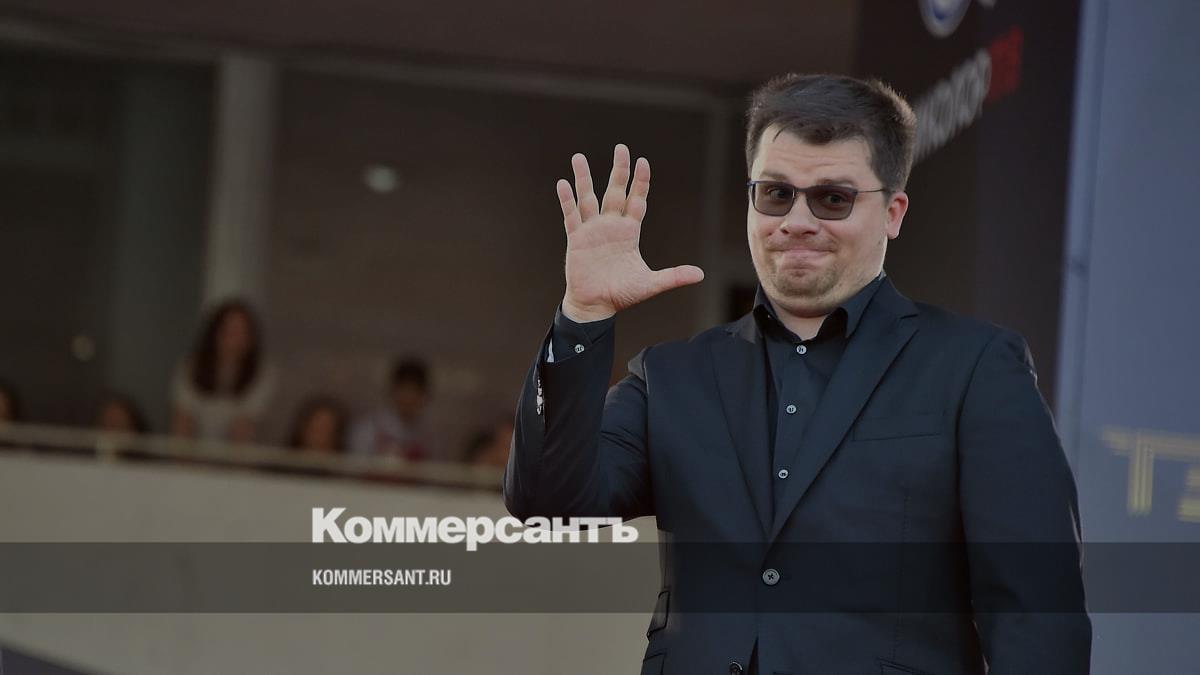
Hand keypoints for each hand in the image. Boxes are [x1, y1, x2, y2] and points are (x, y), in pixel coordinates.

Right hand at [557, 144, 703, 321]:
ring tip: (578, 157)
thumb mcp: (650, 284)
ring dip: (584, 178)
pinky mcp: (576, 239)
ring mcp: (592, 230)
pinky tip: (562, 183)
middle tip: (621, 148)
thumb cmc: (622, 294)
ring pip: (588, 198)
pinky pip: (571, 216)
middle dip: (619, 170)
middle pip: (615, 191)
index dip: (640, 182)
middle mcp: (610, 226)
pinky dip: (567, 200)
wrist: (596, 306)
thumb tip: (700, 275)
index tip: (643, 162)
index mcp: (629, 232)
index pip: (637, 200)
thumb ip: (673, 276)